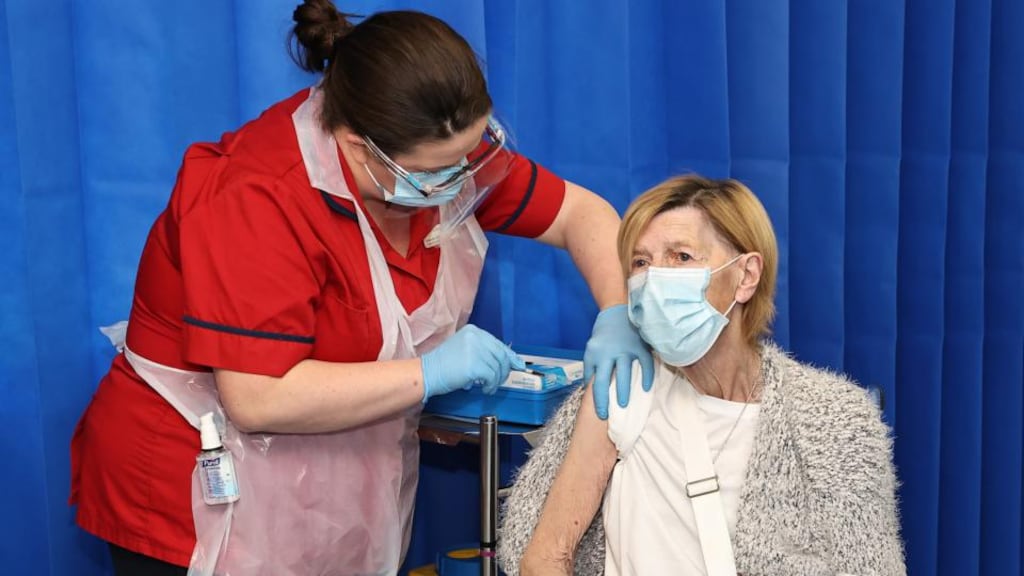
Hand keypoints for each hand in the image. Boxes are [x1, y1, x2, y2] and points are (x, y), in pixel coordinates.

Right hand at [420, 325, 524, 402]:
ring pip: (498, 367)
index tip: (518, 365)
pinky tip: (485, 389)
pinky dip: (491, 385)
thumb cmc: (442, 364)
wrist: (426, 372)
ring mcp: (475, 350)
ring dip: (496, 381)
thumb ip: (482, 351)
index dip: (510, 356)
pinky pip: (492, 377)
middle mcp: (476, 337)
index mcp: (474, 331)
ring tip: (488, 387)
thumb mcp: (464, 349)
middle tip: (500, 381)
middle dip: (504, 371)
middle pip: (501, 355)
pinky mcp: (474, 365)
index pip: (498, 344)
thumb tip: (504, 362)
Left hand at [583, 304, 653, 418]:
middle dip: (604, 400)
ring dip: (623, 391)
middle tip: (606, 415)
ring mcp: (625, 349)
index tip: (599, 412)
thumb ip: (592, 366)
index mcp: (594, 353)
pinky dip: (647, 377)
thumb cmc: (603, 334)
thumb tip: (592, 389)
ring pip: (624, 374)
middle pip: (604, 380)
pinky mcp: (640, 346)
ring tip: (623, 405)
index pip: (593, 381)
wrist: (617, 311)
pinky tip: (646, 388)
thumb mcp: (592, 348)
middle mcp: (607, 352)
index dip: (595, 398)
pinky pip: (645, 365)